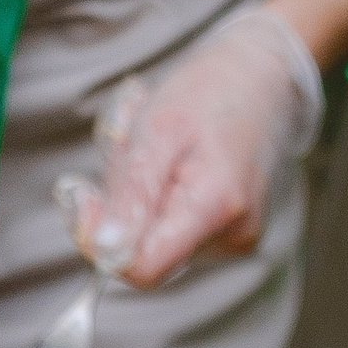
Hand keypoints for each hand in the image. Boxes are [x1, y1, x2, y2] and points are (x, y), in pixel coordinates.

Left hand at [75, 6, 321, 288]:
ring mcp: (234, 239)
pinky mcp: (228, 235)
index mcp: (217, 208)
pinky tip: (168, 159)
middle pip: (141, 251)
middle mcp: (233, 237)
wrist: (263, 79)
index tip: (84, 191)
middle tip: (127, 144)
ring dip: (132, 192)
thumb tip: (104, 250)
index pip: (143, 268)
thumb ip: (132, 194)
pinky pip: (166, 228)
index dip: (100, 239)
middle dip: (117, 201)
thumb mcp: (158, 128)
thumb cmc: (212, 94)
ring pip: (149, 238)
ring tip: (154, 145)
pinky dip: (152, 194)